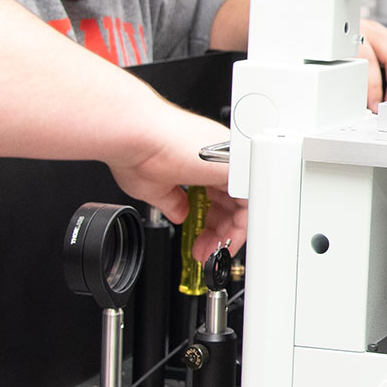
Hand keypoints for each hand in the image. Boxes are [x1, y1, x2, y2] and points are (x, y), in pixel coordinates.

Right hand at [107, 110, 249, 262]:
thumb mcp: (157, 185)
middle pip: (232, 198)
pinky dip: (241, 224)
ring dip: (229, 232)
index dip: (211, 219)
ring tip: (212, 251)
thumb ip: (173, 200)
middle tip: (208, 250)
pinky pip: (251, 200)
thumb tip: (178, 212)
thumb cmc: (137, 149)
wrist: (135, 135)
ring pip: (244, 200)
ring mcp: (229, 156)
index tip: (201, 238)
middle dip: (219, 230)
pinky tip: (225, 240)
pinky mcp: (235, 164)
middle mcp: (218, 153)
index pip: (218, 193)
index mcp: (201, 155)